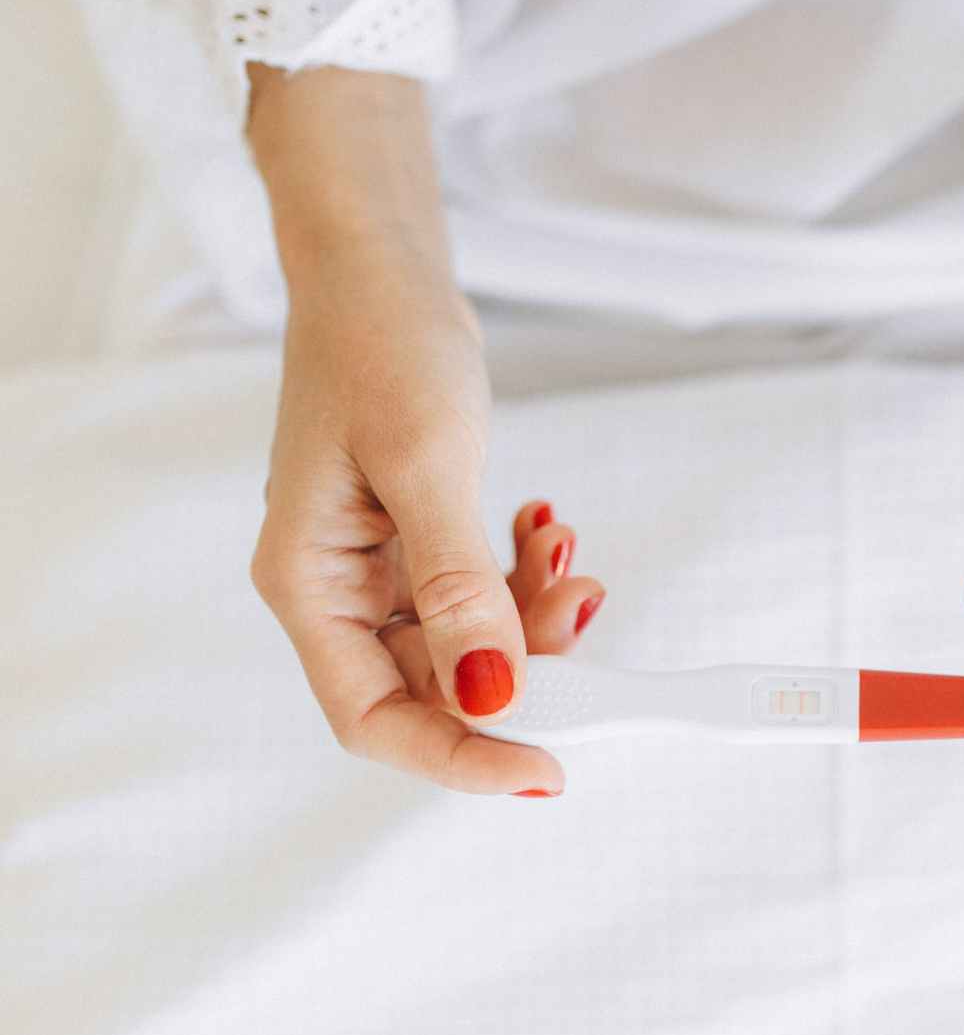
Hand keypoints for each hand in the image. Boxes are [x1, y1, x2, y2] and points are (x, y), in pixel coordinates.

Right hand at [250, 250, 599, 794]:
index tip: (546, 766)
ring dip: (530, 616)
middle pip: (429, 688)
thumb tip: (492, 694)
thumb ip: (456, 588)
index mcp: (309, 583)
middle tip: (583, 612)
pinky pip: (478, 593)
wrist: (381, 269)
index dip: (460, 756)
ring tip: (569, 555)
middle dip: (519, 668)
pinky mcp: (416, 540)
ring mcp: (377, 567)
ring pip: (465, 642)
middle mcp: (337, 589)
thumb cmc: (379, 344)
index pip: (375, 719)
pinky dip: (522, 575)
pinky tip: (545, 530)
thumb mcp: (425, 464)